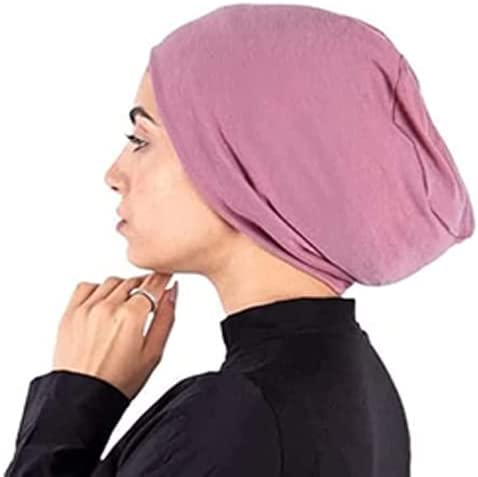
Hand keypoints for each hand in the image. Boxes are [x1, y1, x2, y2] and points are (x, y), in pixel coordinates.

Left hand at [52, 272, 177, 400]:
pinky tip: (104, 304)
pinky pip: (87, 286)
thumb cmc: (118, 381)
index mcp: (131, 316)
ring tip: (126, 307)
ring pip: (112, 282)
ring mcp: (86, 308)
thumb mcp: (154, 352)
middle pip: (133, 281)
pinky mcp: (70, 312)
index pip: (153, 283)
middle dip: (144, 287)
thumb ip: (167, 317)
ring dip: (123, 288)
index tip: (166, 276)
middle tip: (148, 299)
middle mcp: (108, 307)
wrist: (82, 398)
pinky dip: (99, 290)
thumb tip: (172, 291)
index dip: (163, 278)